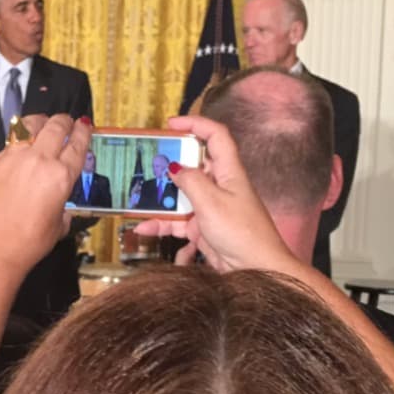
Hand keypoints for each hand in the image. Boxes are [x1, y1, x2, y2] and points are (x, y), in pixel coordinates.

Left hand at [0, 114, 91, 281]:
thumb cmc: (24, 243)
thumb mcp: (57, 226)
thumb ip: (62, 207)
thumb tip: (61, 204)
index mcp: (60, 176)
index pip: (77, 144)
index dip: (83, 132)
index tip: (84, 126)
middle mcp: (38, 161)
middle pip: (55, 126)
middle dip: (64, 121)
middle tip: (67, 122)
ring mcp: (14, 158)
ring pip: (30, 124)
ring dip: (40, 121)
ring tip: (43, 124)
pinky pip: (12, 141)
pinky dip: (21, 138)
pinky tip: (22, 146)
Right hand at [133, 115, 295, 274]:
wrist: (256, 269)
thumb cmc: (242, 233)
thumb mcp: (211, 203)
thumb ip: (190, 181)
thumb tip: (174, 167)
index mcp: (229, 171)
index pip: (215, 136)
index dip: (195, 124)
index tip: (171, 124)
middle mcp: (220, 185)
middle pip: (192, 165)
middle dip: (169, 163)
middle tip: (147, 162)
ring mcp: (211, 207)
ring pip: (181, 195)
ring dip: (160, 198)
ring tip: (137, 198)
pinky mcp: (203, 228)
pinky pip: (177, 221)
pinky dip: (161, 224)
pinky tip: (144, 229)